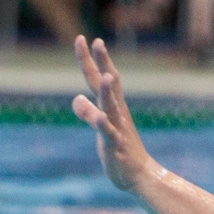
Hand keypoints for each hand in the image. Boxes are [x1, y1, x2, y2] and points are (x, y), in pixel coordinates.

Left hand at [71, 36, 154, 191]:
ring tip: (103, 75)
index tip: (85, 38)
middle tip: (97, 41)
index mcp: (112, 105)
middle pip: (108, 83)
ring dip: (106, 91)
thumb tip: (77, 98)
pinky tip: (100, 117)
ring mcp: (117, 127)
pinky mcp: (115, 146)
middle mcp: (117, 111)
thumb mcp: (99, 127)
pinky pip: (109, 133)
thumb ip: (87, 111)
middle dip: (101, 63)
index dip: (93, 59)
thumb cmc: (118, 147)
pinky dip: (104, 125)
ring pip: (111, 106)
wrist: (137, 175)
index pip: (101, 77)